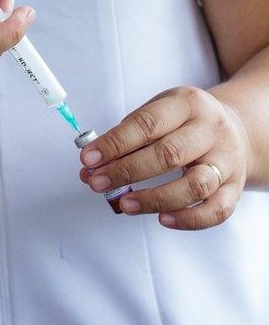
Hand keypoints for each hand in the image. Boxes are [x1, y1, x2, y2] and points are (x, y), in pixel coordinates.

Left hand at [79, 86, 248, 229]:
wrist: (237, 128)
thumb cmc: (183, 124)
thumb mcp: (156, 115)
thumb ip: (124, 140)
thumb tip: (89, 170)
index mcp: (187, 104)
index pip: (147, 124)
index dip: (115, 143)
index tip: (88, 159)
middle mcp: (211, 130)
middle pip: (169, 154)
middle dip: (126, 171)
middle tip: (97, 183)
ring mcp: (226, 160)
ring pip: (195, 185)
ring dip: (155, 198)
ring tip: (124, 204)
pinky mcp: (235, 187)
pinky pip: (217, 210)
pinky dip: (189, 219)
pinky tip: (163, 220)